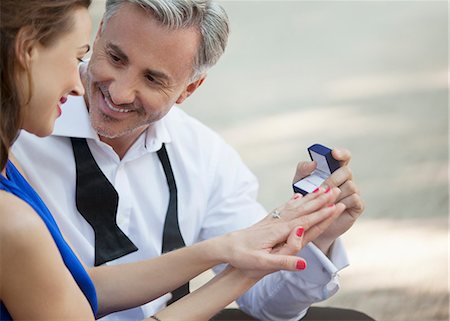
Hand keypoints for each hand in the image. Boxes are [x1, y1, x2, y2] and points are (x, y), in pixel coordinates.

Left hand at [221, 188, 344, 277]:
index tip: (336, 206)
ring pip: (296, 206)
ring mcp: (273, 219)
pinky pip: (285, 207)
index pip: (305, 221)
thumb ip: (283, 262)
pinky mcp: (269, 220)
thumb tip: (303, 262)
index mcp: (279, 231)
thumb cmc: (243, 257)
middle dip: (321, 200)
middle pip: (303, 209)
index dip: (321, 214)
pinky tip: (299, 196)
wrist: (225, 248)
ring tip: (323, 188)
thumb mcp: (262, 263)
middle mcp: (278, 222)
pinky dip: (294, 201)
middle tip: (336, 190)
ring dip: (311, 197)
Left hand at [293, 147, 363, 254]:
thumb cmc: (306, 199)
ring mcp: (353, 192)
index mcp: (334, 170)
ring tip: (323, 202)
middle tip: (322, 188)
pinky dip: (342, 203)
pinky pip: (354, 199)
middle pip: (346, 171)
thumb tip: (312, 163)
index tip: (333, 154)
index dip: (341, 153)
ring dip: (335, 194)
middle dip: (333, 179)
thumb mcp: (299, 183)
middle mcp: (346, 179)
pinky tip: (332, 208)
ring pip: (350, 186)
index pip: (344, 156)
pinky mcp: (357, 206)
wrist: (311, 224)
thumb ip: (303, 170)